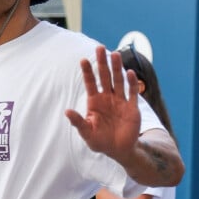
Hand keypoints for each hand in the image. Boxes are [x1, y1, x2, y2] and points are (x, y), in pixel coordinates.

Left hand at [66, 46, 140, 164]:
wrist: (119, 150)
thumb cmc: (100, 141)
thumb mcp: (87, 133)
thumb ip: (78, 122)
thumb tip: (66, 111)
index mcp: (95, 102)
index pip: (90, 83)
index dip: (87, 72)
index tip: (83, 60)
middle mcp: (107, 98)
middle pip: (104, 77)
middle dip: (102, 63)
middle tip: (100, 48)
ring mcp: (120, 101)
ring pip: (118, 81)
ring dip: (117, 68)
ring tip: (115, 54)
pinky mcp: (132, 107)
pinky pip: (132, 93)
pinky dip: (132, 83)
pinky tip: (129, 73)